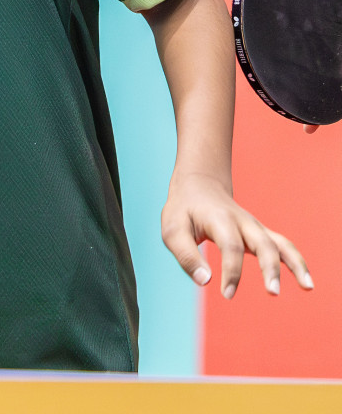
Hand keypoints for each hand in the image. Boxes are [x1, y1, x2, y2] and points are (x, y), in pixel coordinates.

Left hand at [162, 171, 312, 296]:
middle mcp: (243, 222)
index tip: (227, 294)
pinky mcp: (261, 234)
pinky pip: (284, 247)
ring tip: (307, 287)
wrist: (200, 185)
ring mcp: (255, 227)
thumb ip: (186, 255)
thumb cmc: (184, 210)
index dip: (231, 272)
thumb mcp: (172, 228)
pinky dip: (297, 263)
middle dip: (270, 268)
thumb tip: (205, 281)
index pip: (231, 246)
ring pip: (281, 244)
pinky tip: (306, 283)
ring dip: (295, 264)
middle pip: (263, 244)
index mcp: (220, 219)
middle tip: (272, 293)